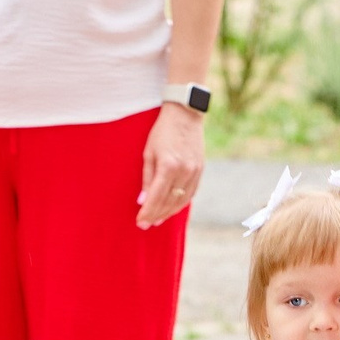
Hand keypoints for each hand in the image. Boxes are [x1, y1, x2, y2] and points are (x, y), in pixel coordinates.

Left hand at [136, 100, 204, 227]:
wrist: (185, 115)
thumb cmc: (162, 132)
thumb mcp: (148, 153)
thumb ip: (146, 179)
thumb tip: (142, 201)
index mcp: (168, 166)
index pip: (156, 197)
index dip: (147, 212)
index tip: (139, 222)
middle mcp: (184, 171)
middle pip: (169, 202)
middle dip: (156, 215)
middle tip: (146, 225)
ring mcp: (194, 172)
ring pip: (181, 201)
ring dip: (169, 212)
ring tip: (157, 219)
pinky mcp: (200, 170)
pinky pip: (190, 193)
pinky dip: (180, 203)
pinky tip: (172, 208)